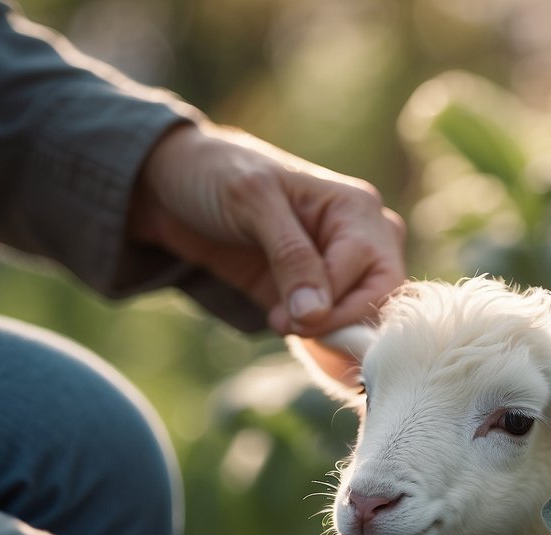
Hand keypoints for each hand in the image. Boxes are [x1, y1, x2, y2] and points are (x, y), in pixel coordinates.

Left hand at [127, 122, 406, 335]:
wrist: (170, 186)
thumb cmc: (216, 175)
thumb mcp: (253, 203)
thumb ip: (291, 257)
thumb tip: (318, 315)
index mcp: (357, 209)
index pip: (377, 277)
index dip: (339, 307)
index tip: (288, 318)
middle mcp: (360, 239)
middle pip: (381, 299)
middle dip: (339, 323)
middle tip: (288, 328)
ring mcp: (337, 269)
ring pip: (361, 318)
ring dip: (327, 335)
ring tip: (279, 325)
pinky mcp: (311, 293)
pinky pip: (333, 327)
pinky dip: (318, 342)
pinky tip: (287, 333)